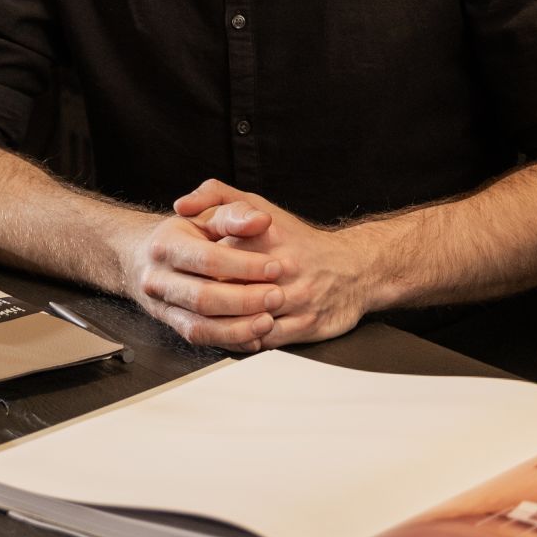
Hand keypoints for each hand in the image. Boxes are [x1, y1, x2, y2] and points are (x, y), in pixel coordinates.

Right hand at [122, 202, 283, 349]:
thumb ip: (235, 214)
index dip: (244, 266)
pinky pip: (200, 339)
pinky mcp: (172, 324)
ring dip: (238, 329)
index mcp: (166, 245)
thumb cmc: (183, 233)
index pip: (208, 259)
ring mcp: (162, 305)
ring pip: (199, 327)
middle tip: (277, 296)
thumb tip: (261, 220)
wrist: (145, 256)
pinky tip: (253, 337)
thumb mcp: (206, 215)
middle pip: (203, 297)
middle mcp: (158, 278)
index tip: (274, 267)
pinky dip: (229, 341)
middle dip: (244, 300)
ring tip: (268, 321)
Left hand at [170, 183, 374, 345]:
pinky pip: (264, 339)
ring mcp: (297, 298)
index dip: (195, 268)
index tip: (184, 272)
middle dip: (205, 298)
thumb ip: (217, 197)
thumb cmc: (297, 239)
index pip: (215, 255)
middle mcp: (283, 267)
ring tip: (207, 319)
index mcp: (266, 235)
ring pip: (246, 319)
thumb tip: (182, 205)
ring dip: (224, 322)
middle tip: (188, 299)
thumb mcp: (258, 205)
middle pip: (228, 290)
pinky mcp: (306, 324)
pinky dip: (245, 338)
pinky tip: (234, 332)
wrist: (354, 267)